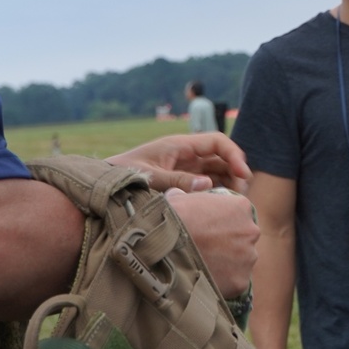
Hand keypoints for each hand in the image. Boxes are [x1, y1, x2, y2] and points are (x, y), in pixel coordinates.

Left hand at [109, 133, 250, 193]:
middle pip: (221, 158)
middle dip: (236, 172)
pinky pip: (206, 185)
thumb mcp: (150, 178)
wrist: (105, 184)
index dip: (234, 155)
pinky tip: (218, 207)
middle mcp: (186, 155)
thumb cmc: (123, 174)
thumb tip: (208, 185)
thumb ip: (178, 181)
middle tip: (240, 194)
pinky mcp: (182, 183)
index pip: (217, 142)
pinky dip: (216, 193)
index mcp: (180, 145)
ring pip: (217, 172)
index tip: (243, 174)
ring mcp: (185, 169)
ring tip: (232, 203)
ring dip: (228, 184)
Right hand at [164, 188, 258, 296]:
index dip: (221, 222)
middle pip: (243, 238)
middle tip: (207, 249)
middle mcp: (251, 231)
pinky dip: (223, 282)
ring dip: (227, 263)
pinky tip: (205, 279)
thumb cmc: (170, 219)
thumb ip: (186, 195)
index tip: (207, 229)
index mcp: (241, 206)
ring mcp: (248, 257)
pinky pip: (234, 281)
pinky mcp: (241, 281)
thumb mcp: (177, 198)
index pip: (238, 214)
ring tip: (204, 266)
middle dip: (228, 243)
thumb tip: (178, 195)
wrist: (164, 249)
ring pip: (241, 261)